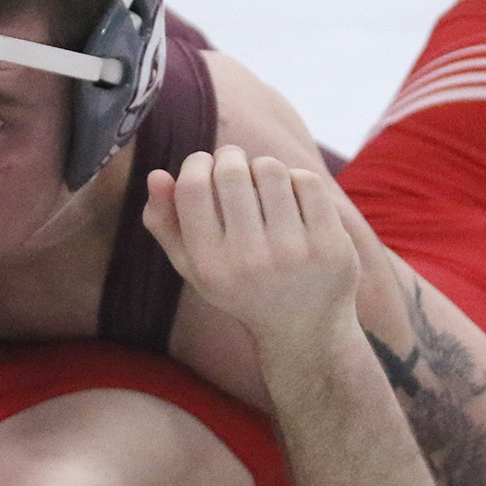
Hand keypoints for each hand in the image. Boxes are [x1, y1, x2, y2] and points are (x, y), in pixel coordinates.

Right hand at [144, 145, 359, 350]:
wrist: (304, 328)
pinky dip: (297, 180)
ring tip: (264, 184)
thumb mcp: (196, 266)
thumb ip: (166, 224)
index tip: (205, 165)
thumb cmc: (242, 286)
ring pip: (270, 169)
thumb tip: (156, 175)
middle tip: (235, 165)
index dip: (197, 163)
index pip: (193, 187)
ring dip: (264, 168)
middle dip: (231, 158)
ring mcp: (293, 254)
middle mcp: (249, 261)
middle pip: (231, 171)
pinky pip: (306, 181)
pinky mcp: (329, 245)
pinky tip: (293, 198)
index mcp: (210, 265)